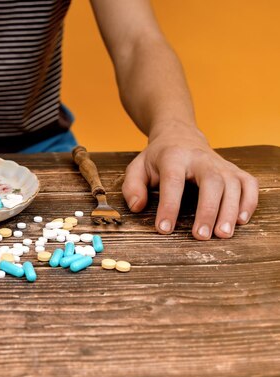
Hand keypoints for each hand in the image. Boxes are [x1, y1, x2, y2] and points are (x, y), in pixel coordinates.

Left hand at [122, 123, 258, 239]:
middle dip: (208, 210)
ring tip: (222, 234)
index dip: (169, 205)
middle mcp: (200, 158)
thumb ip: (132, 187)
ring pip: (233, 184)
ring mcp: (221, 164)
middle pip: (211, 181)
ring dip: (230, 211)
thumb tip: (137, 207)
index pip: (172, 181)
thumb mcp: (137, 168)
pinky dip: (248, 202)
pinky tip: (240, 221)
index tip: (164, 229)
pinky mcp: (234, 170)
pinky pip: (249, 184)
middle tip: (202, 236)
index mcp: (173, 157)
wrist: (180, 136)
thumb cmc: (157, 158)